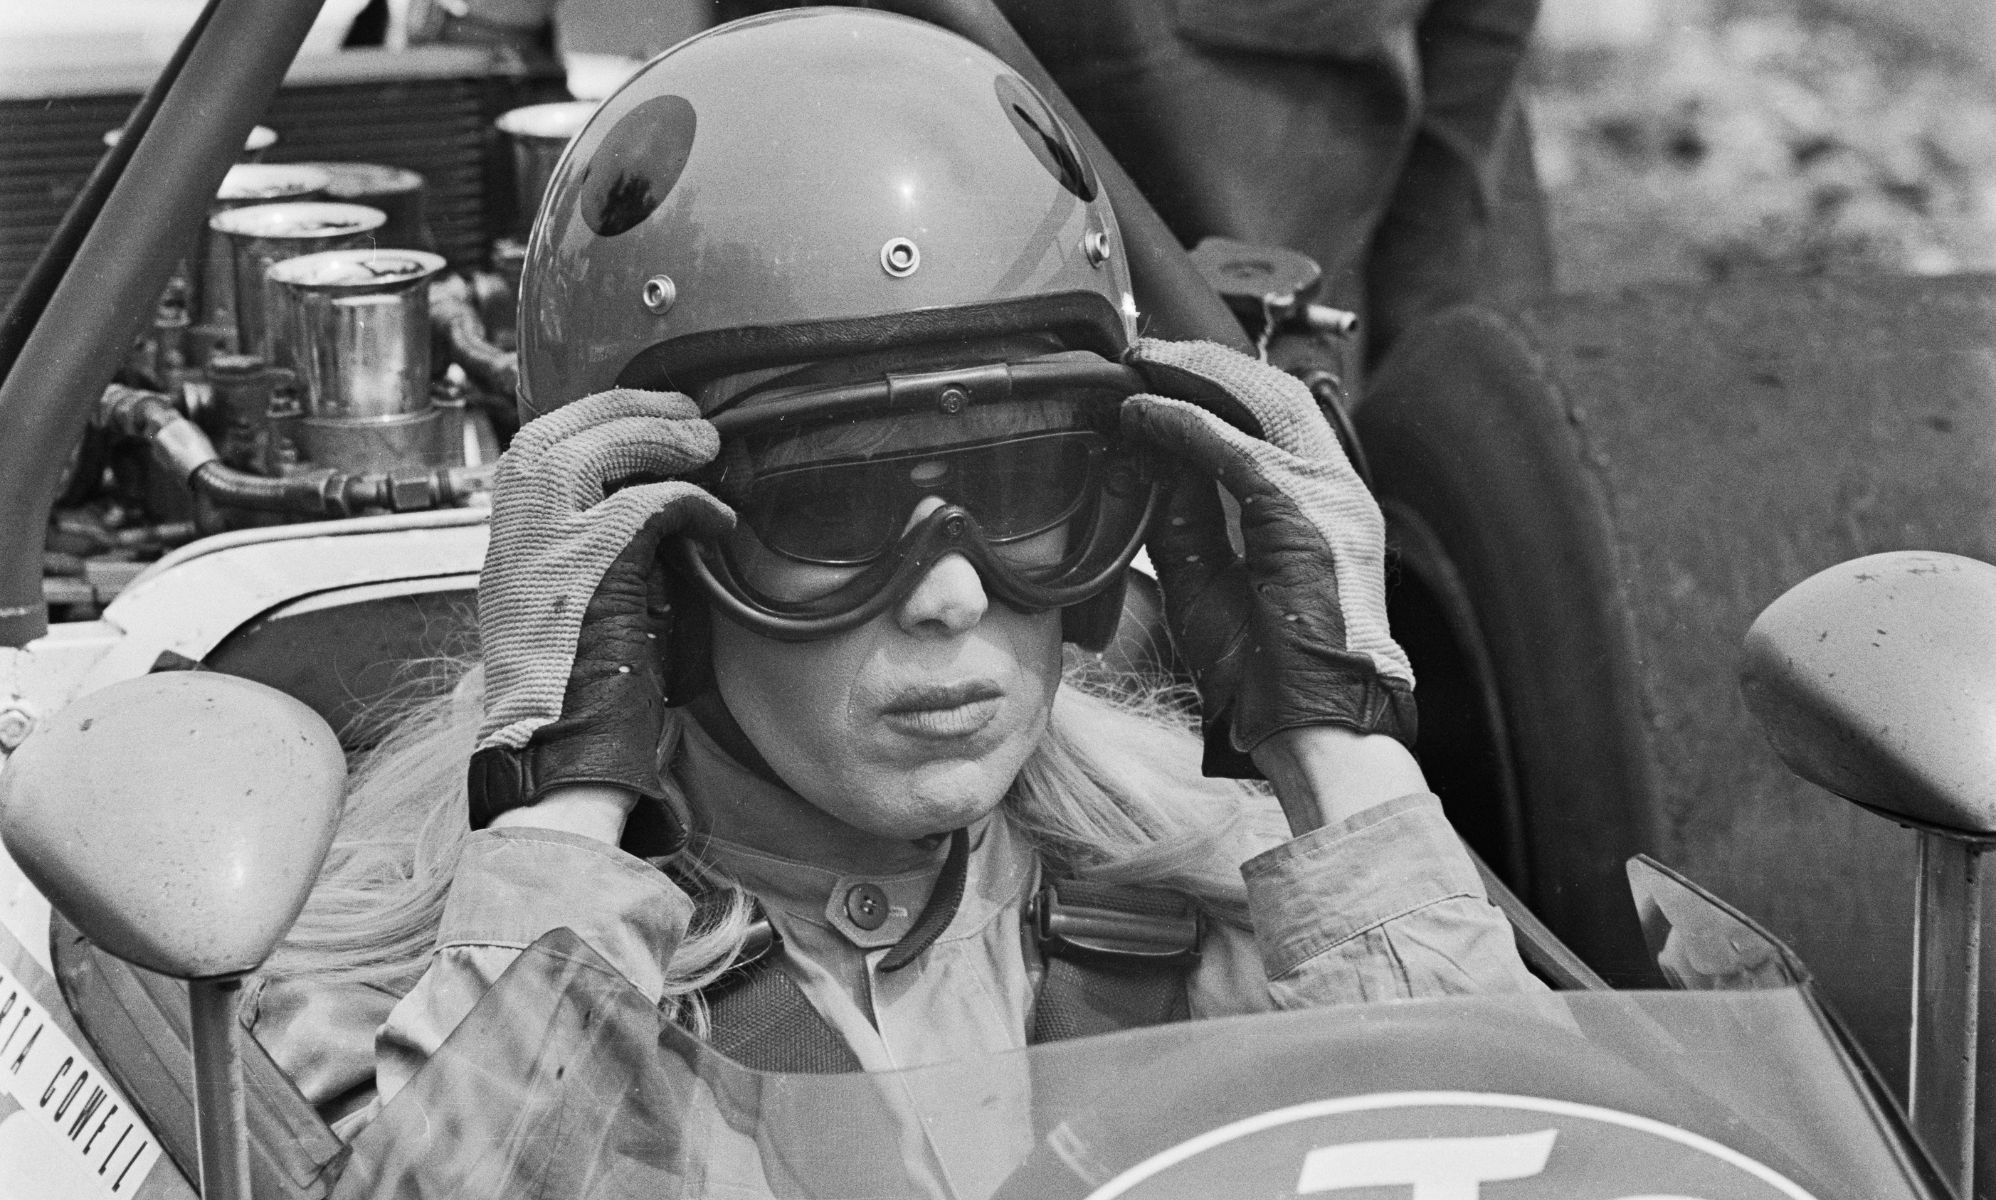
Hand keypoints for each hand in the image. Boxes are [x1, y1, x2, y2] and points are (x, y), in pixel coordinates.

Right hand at [468, 390, 732, 848]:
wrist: (551, 754)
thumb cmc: (576, 696)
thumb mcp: (570, 609)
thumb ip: (592, 556)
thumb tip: (659, 513)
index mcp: (507, 544)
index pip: (532, 450)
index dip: (593, 420)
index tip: (642, 415)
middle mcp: (511, 539)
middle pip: (551, 435)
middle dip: (623, 409)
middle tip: (686, 411)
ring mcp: (539, 551)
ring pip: (587, 453)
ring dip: (652, 437)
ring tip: (705, 444)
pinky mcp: (583, 572)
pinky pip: (642, 507)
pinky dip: (689, 503)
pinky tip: (718, 519)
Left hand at [1121, 338, 1415, 778]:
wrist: (1317, 726)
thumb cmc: (1270, 673)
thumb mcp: (1212, 580)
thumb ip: (1187, 520)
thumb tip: (1154, 463)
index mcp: (1325, 503)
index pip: (1273, 416)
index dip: (1216, 385)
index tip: (1161, 374)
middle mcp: (1336, 489)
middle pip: (1270, 392)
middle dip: (1202, 363)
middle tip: (1144, 353)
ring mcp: (1328, 496)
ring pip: (1258, 401)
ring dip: (1192, 374)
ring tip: (1140, 364)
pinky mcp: (1302, 513)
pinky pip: (1232, 446)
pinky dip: (1181, 422)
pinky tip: (1142, 413)